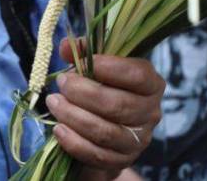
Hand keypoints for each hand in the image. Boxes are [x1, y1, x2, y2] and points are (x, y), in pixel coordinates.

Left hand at [47, 39, 164, 176]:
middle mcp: (151, 113)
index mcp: (152, 85)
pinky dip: (74, 142)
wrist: (106, 130)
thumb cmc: (105, 90)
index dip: (110, 67)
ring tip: (54, 103)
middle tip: (62, 83)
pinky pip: (96, 154)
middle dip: (83, 93)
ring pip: (105, 131)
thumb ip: (84, 52)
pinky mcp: (122, 160)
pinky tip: (58, 128)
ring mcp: (138, 140)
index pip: (138, 76)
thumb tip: (66, 46)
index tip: (84, 61)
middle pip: (117, 105)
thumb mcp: (99, 68)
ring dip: (73, 116)